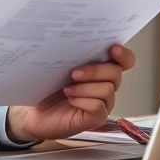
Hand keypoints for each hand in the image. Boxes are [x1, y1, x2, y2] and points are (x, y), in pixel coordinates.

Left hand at [5, 45, 135, 142]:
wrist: (34, 112)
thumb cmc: (48, 88)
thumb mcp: (60, 67)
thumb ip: (73, 56)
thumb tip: (74, 40)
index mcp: (101, 70)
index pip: (125, 61)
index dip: (124, 55)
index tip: (112, 49)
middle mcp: (106, 86)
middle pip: (115, 73)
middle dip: (95, 70)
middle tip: (73, 73)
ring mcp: (103, 104)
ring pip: (108, 90)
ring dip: (85, 87)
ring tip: (66, 89)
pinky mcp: (95, 119)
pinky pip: (98, 107)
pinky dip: (83, 101)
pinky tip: (70, 99)